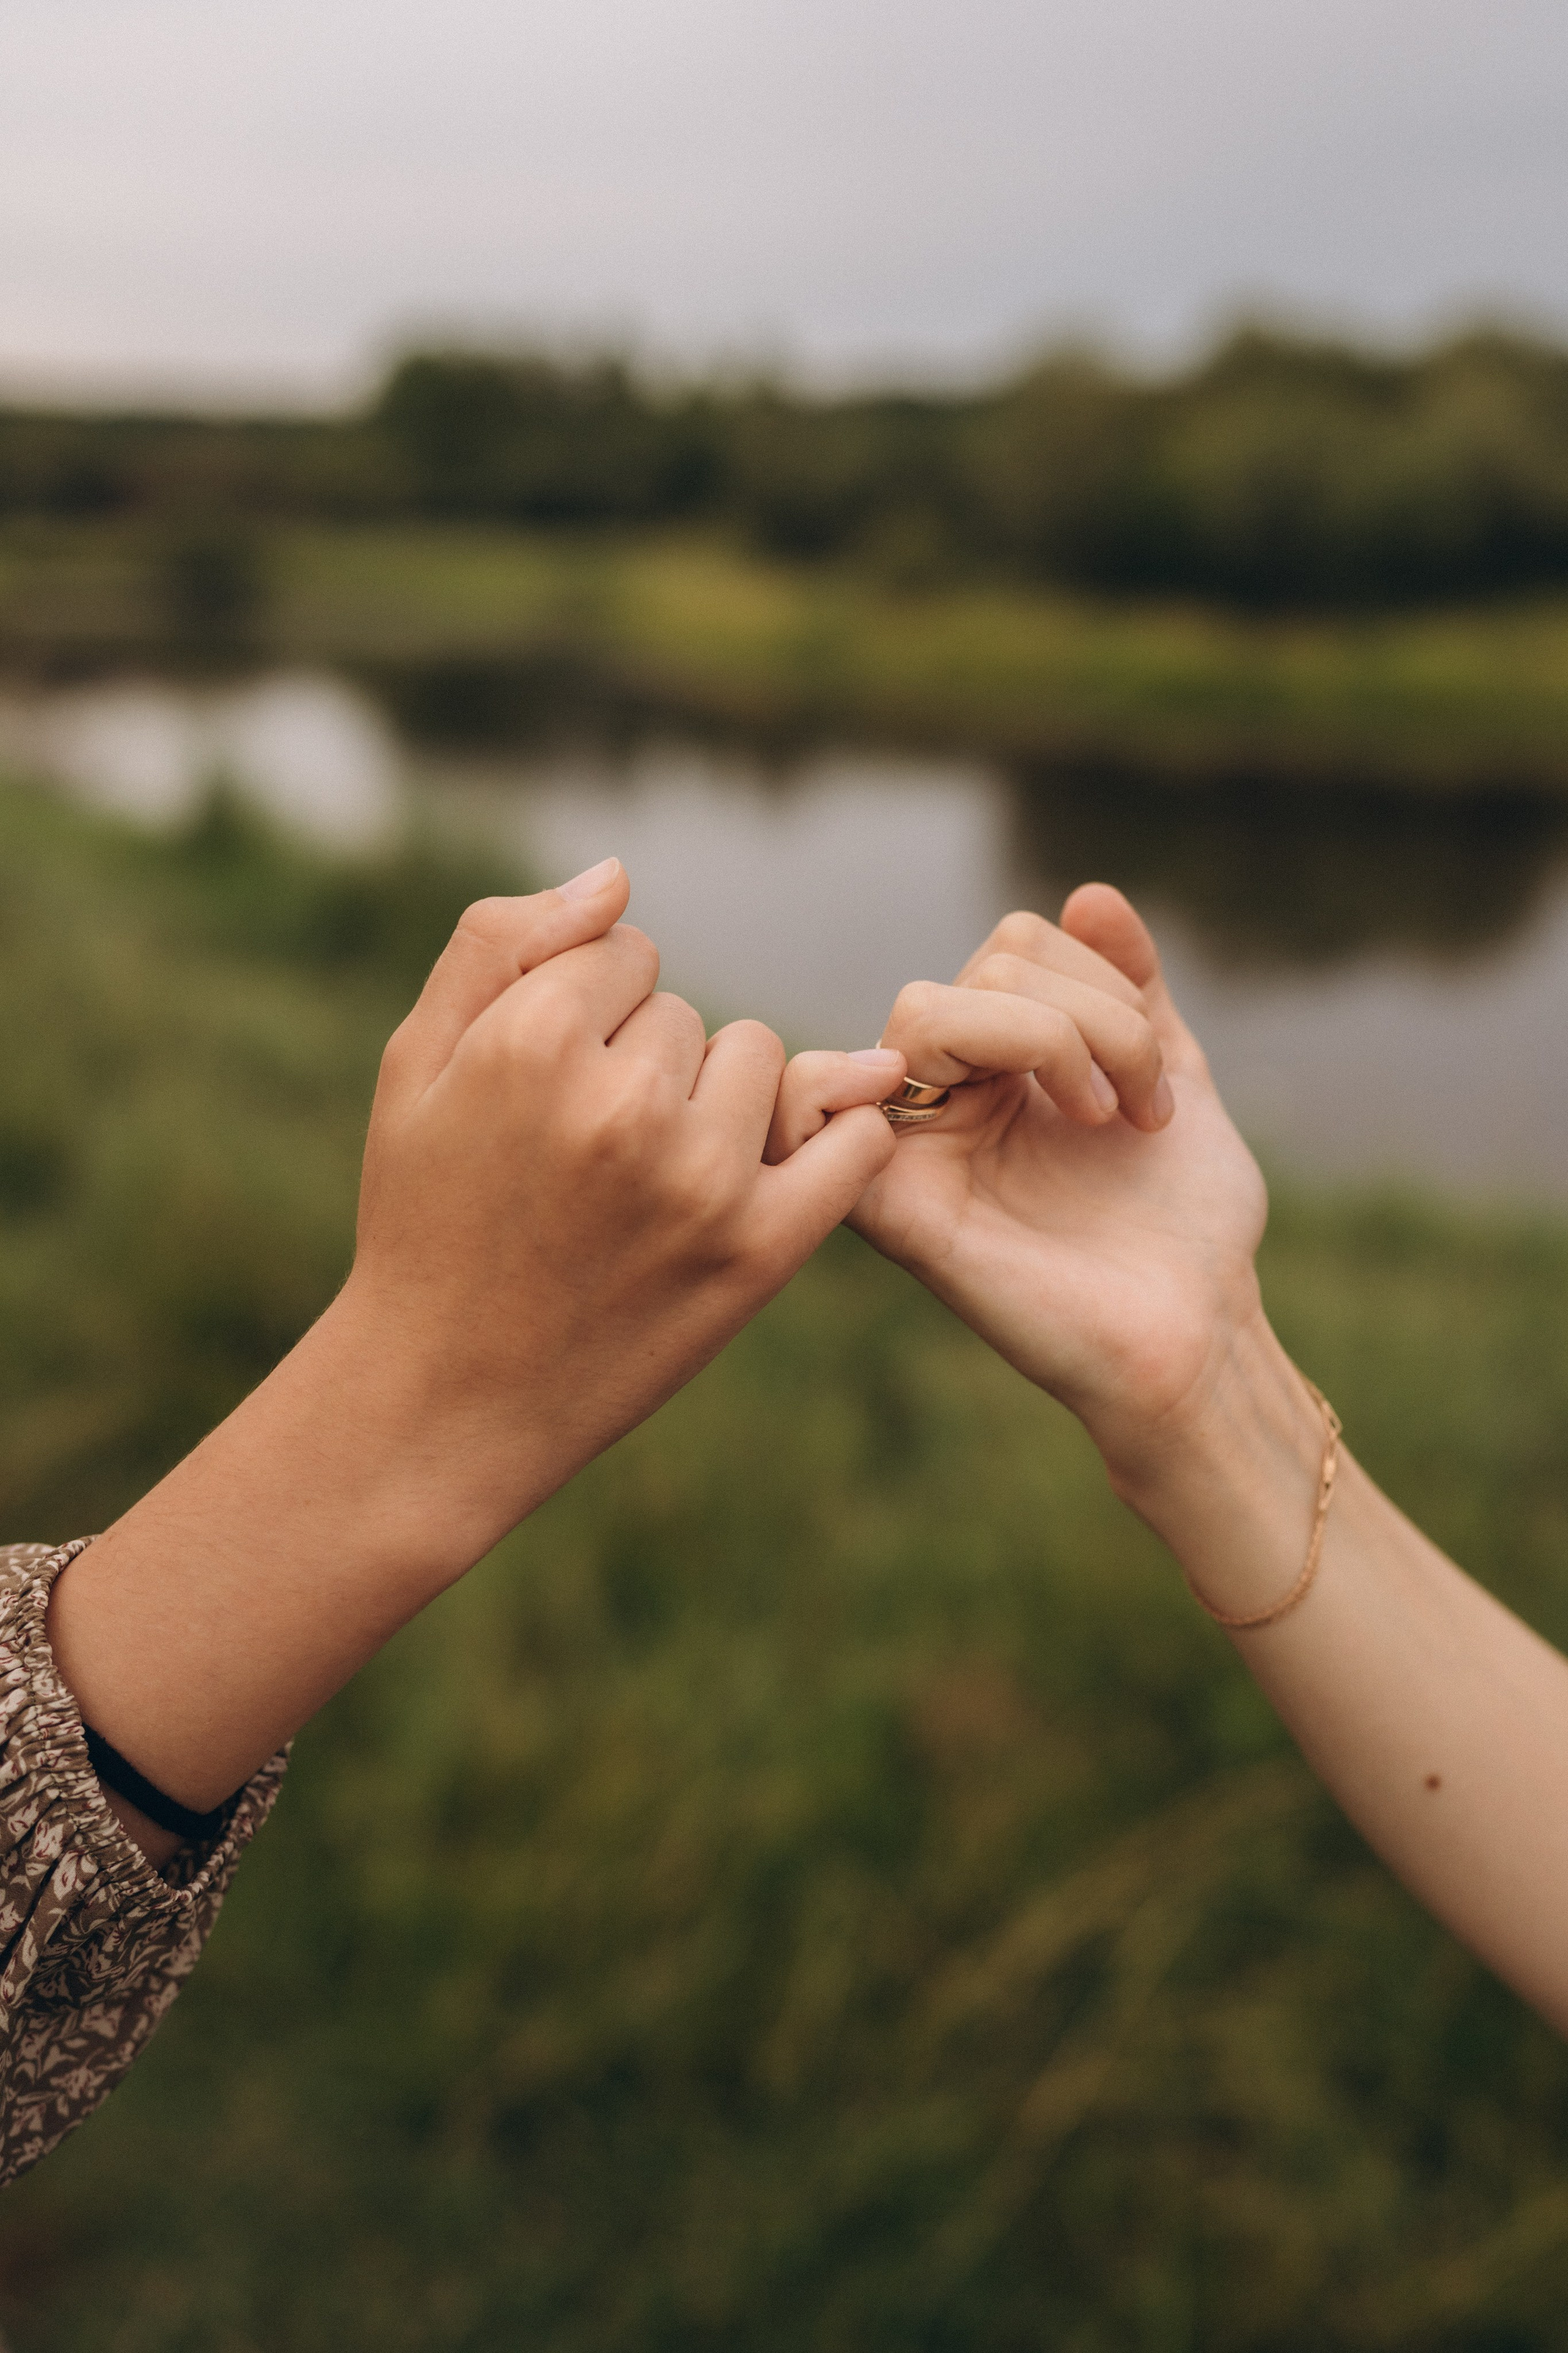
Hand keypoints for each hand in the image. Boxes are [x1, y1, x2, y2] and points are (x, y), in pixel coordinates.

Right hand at [343, 862, 902, 1562]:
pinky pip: (851, 1144)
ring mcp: (701, 1181)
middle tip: (585, 1145)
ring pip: (757, 1062)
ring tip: (647, 1173)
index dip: (587, 1004)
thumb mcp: (414, 1065)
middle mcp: (624, 1105)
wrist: (446, 1395)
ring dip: (717, 1098)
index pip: (623, 948)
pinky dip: (839, 1136)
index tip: (552, 1074)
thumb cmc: (426, 1218)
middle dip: (642, 1058)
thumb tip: (618, 875)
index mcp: (532, 1043)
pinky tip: (792, 1158)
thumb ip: (500, 944)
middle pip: (684, 1011)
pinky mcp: (758, 1253)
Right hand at [848, 886, 1268, 1485]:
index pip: (1011, 946)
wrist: (1196, 1334)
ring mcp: (910, 1146)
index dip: (1098, 982)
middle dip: (1091, 1018)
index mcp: (1001, 1064)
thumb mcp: (1171, 1076)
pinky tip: (983, 1111)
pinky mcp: (888, 1204)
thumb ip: (1132, 987)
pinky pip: (814, 1104)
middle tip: (1138, 1108)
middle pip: (978, 971)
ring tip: (1105, 1117)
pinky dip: (858, 1079)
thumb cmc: (1183, 1226)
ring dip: (1048, 1038)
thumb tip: (1087, 892)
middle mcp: (945, 1097)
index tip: (1158, 1081)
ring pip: (925, 1012)